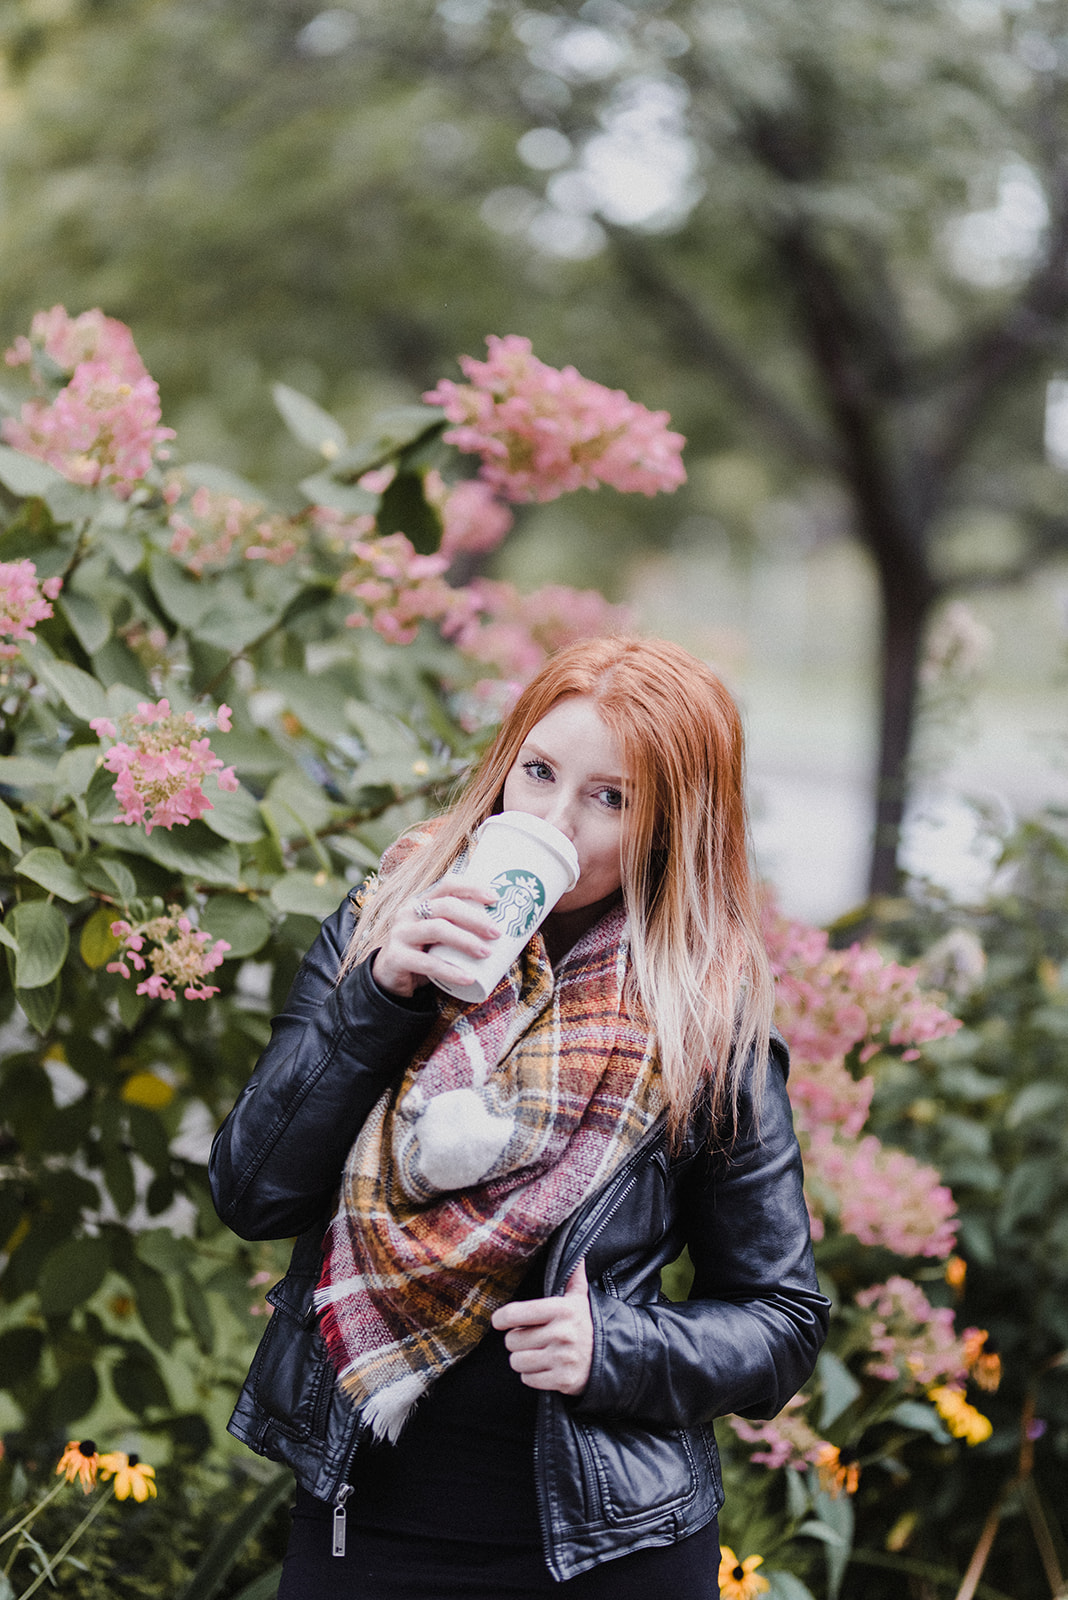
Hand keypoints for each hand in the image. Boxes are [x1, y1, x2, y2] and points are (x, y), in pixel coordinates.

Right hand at [371, 878, 499, 998]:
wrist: (389, 977)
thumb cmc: (424, 952)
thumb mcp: (439, 935)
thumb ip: (459, 927)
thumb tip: (507, 930)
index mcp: (422, 901)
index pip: (448, 885)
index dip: (472, 888)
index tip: (496, 898)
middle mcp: (409, 912)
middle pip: (445, 906)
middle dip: (475, 918)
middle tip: (497, 932)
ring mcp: (400, 934)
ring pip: (437, 929)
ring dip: (465, 940)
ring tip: (486, 953)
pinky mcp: (396, 957)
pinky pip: (427, 963)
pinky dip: (451, 971)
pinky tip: (468, 977)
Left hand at [491, 1259, 592, 1395]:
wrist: (614, 1358)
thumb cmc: (588, 1325)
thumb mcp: (580, 1299)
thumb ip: (573, 1276)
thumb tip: (576, 1254)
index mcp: (562, 1309)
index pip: (516, 1313)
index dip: (501, 1318)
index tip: (500, 1321)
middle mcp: (562, 1333)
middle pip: (512, 1341)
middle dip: (518, 1341)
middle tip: (532, 1338)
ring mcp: (562, 1358)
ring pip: (517, 1362)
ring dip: (523, 1359)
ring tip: (538, 1353)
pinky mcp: (563, 1380)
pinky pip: (528, 1379)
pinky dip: (533, 1376)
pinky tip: (546, 1368)